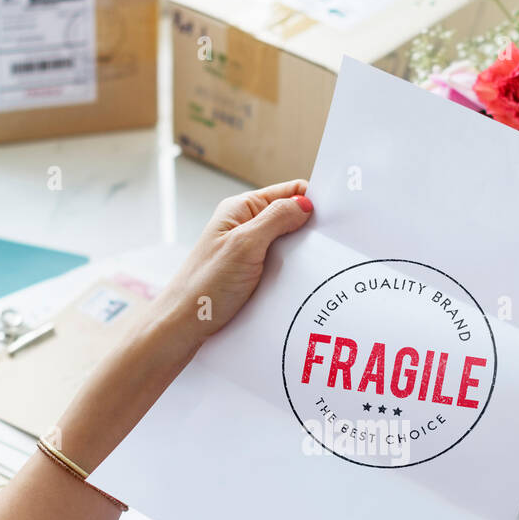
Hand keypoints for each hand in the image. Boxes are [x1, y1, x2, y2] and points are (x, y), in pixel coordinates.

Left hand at [154, 179, 313, 345]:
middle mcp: (245, 227)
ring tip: (314, 269)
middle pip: (291, 219)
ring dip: (302, 257)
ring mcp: (249, 252)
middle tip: (328, 248)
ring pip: (288, 247)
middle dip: (310, 232)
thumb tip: (306, 203)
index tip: (335, 217)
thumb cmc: (205, 286)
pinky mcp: (251, 276)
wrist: (183, 327)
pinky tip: (299, 285)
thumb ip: (276, 219)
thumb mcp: (245, 245)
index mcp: (241, 209)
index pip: (288, 192)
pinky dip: (292, 274)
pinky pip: (281, 269)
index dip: (312, 200)